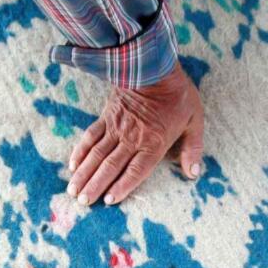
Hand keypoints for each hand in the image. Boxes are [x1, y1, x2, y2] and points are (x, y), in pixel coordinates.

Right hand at [66, 63, 204, 205]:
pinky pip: (91, 136)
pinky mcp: (107, 116)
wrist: (154, 64)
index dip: (122, 186)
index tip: (108, 201)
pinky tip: (73, 165)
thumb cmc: (178, 94)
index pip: (136, 170)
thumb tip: (194, 173)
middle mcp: (132, 138)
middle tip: (83, 202)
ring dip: (84, 174)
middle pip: (111, 166)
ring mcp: (116, 127)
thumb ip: (193, 148)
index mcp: (154, 142)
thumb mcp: (195, 120)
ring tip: (74, 191)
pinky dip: (81, 151)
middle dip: (95, 186)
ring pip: (97, 155)